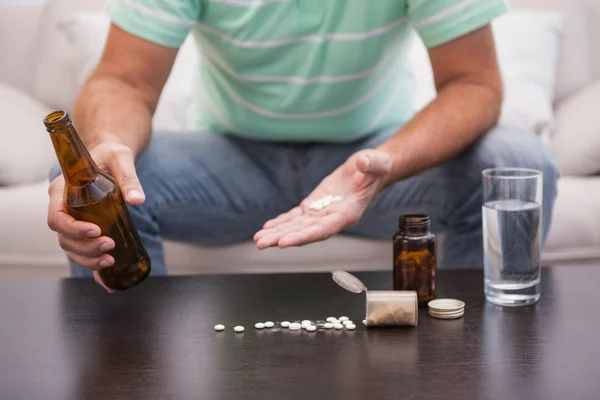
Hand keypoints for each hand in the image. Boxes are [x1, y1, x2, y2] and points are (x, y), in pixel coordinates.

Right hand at [47, 139, 144, 292]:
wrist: (109, 155)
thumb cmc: (110, 154)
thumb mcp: (121, 159)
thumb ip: (129, 177)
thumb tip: (138, 200)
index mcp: (62, 191)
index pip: (56, 218)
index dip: (73, 229)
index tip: (97, 231)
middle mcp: (63, 208)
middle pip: (64, 238)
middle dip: (85, 247)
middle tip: (110, 247)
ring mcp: (74, 221)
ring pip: (72, 248)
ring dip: (88, 259)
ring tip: (110, 261)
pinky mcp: (87, 229)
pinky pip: (85, 252)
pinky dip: (95, 270)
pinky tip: (110, 283)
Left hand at [254, 149, 391, 248]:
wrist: (371, 170)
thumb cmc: (376, 168)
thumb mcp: (376, 163)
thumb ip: (371, 165)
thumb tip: (363, 163)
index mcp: (347, 213)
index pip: (322, 229)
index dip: (303, 236)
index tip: (284, 242)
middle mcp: (332, 218)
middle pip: (305, 232)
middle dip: (282, 238)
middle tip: (261, 243)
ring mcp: (322, 213)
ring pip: (297, 226)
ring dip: (277, 233)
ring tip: (258, 239)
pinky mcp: (314, 206)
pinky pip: (296, 217)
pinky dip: (281, 222)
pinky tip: (268, 227)